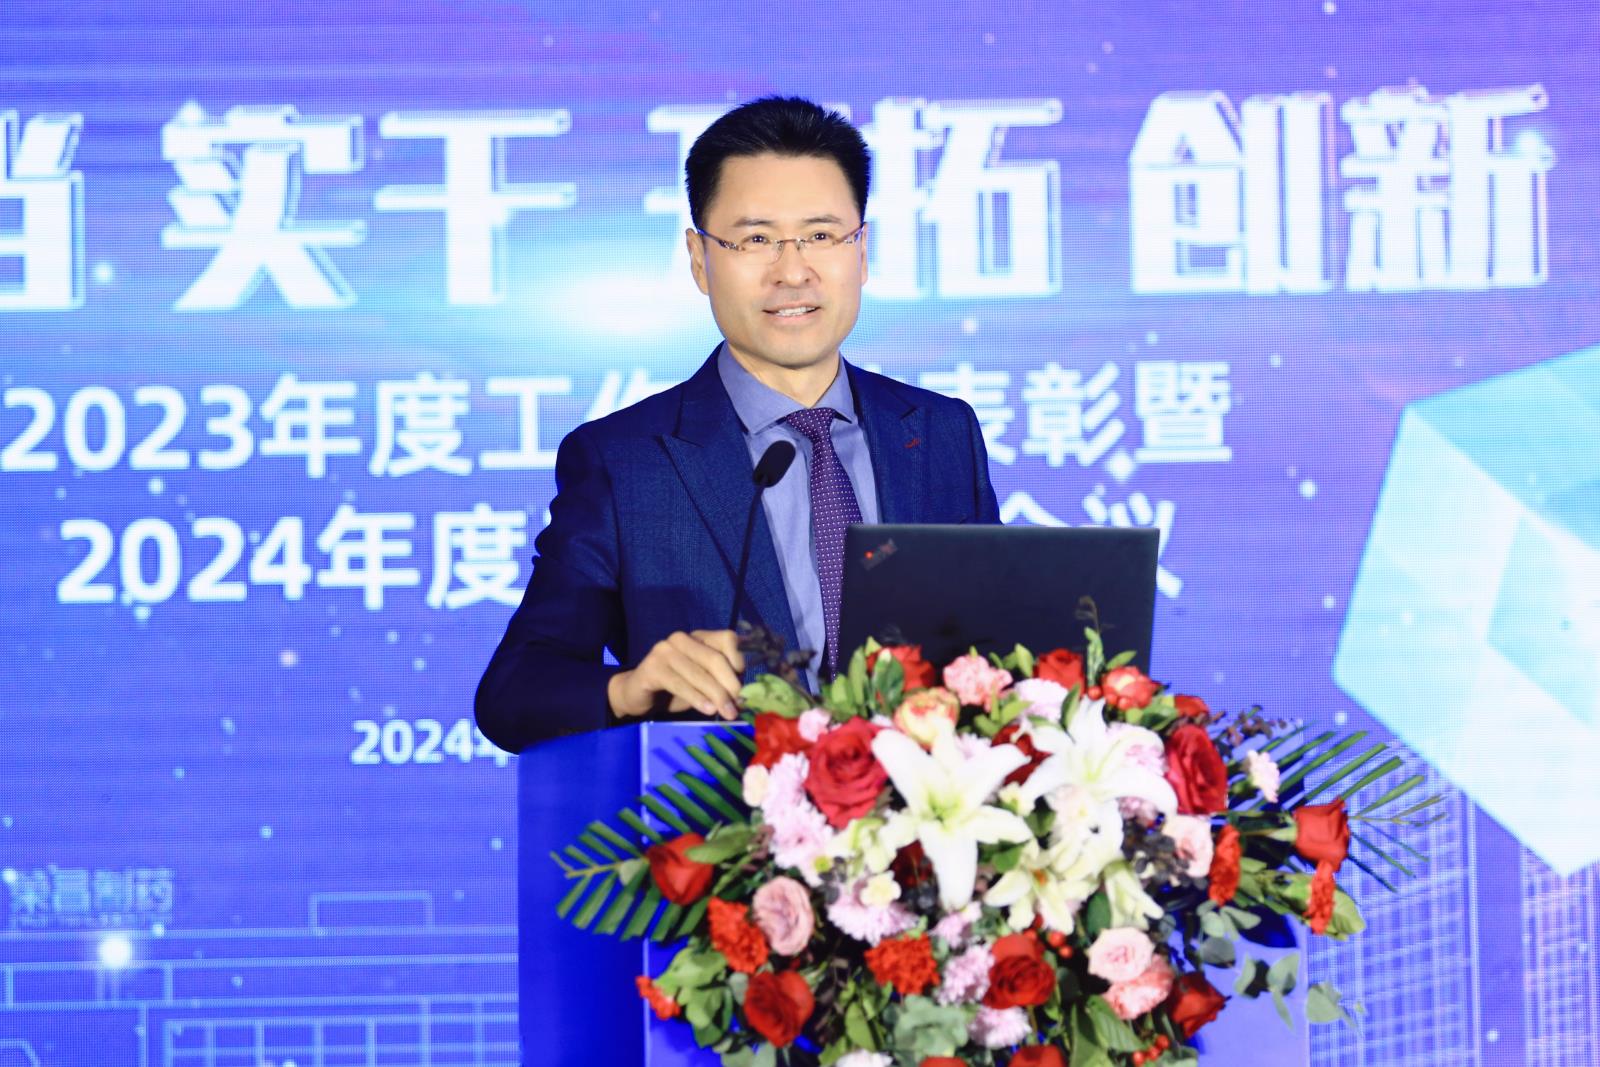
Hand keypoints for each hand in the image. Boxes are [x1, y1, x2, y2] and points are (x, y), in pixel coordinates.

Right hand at [607, 629, 745, 720]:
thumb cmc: (676, 689)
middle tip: (739, 706)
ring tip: (727, 712)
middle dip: (730, 685)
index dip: (739, 662)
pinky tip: (708, 710)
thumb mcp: (703, 683)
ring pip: (699, 673)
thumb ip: (721, 682)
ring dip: (717, 695)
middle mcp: (682, 639)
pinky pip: (680, 683)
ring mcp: (665, 650)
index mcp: (698, 637)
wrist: (638, 695)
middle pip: (715, 658)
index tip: (744, 686)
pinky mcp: (652, 667)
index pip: (727, 639)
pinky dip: (697, 698)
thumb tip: (744, 696)